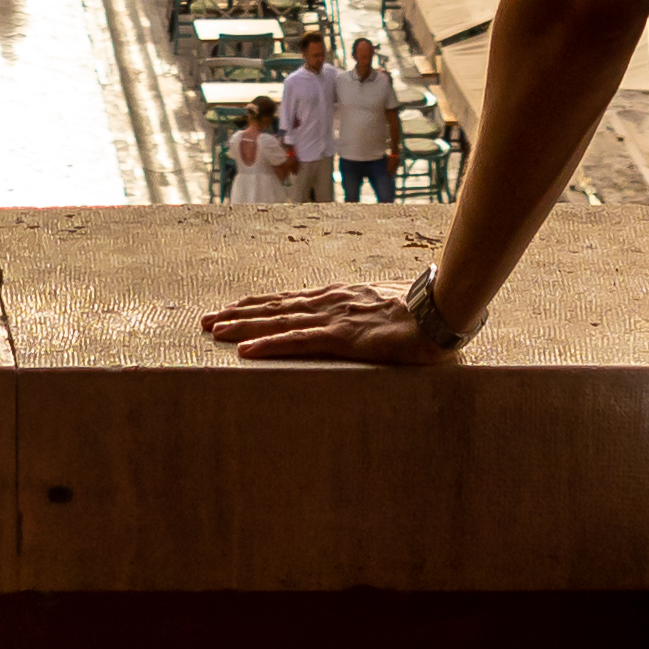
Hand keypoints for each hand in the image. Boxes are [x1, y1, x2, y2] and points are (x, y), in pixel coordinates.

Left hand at [202, 280, 452, 364]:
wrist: (442, 311)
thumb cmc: (421, 315)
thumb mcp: (386, 311)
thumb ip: (368, 316)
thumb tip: (363, 323)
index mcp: (339, 298)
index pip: (289, 301)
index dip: (259, 305)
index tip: (232, 309)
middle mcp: (329, 302)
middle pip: (274, 308)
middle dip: (238, 314)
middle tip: (206, 321)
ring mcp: (333, 318)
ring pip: (278, 321)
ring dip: (243, 326)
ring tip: (214, 331)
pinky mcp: (341, 337)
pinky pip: (298, 342)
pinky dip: (268, 344)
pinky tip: (246, 350)